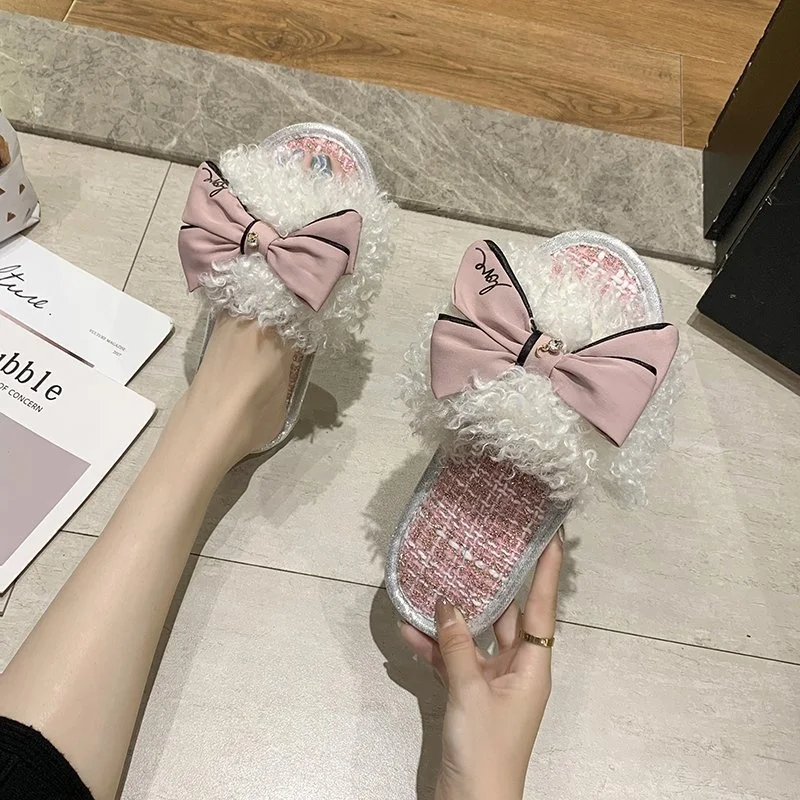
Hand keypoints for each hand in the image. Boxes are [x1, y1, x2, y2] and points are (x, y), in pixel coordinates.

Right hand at [400, 532, 563, 799]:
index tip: (553, 537)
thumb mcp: (470, 691)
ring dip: (452, 619)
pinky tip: (409, 631)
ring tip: (434, 583)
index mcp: (533, 665)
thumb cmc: (485, 747)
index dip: (547, 571)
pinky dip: (433, 649)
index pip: (542, 607)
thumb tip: (446, 603)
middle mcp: (516, 668)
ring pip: (473, 638)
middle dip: (492, 587)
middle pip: (506, 617)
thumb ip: (457, 644)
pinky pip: (453, 662)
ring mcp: (492, 682)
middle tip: (482, 549)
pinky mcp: (469, 696)